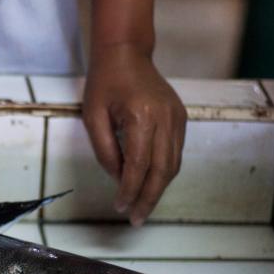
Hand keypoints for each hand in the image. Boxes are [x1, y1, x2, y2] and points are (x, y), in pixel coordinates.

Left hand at [81, 43, 186, 226]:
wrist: (126, 53)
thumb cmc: (104, 82)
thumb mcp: (93, 116)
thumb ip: (105, 151)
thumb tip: (119, 179)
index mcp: (142, 116)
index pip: (139, 165)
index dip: (130, 190)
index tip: (120, 207)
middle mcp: (166, 118)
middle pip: (162, 170)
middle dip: (149, 198)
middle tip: (136, 220)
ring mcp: (177, 118)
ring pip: (173, 165)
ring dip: (158, 189)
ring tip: (142, 208)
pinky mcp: (181, 118)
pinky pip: (175, 153)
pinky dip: (163, 172)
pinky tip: (149, 184)